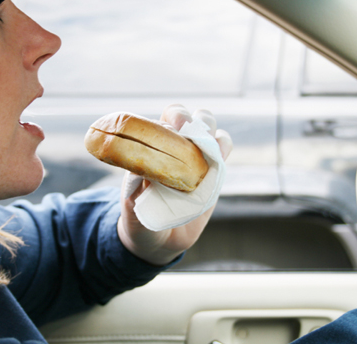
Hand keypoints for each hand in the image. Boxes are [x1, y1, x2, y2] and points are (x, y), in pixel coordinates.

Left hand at [117, 104, 232, 265]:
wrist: (158, 240)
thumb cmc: (139, 216)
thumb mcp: (132, 202)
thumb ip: (136, 185)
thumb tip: (143, 168)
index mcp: (153, 145)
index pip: (164, 119)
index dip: (171, 119)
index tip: (172, 129)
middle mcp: (177, 145)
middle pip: (189, 116)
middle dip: (189, 119)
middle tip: (185, 134)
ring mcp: (197, 156)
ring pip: (210, 126)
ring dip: (209, 131)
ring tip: (204, 150)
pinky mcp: (214, 171)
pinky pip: (224, 148)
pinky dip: (223, 148)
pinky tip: (217, 161)